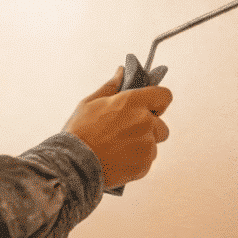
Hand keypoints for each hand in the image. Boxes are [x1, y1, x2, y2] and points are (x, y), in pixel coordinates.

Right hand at [63, 66, 172, 188]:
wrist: (72, 165)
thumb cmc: (79, 133)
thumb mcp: (90, 103)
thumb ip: (111, 86)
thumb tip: (121, 72)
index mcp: (132, 102)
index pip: (164, 96)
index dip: (158, 102)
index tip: (151, 107)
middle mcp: (144, 122)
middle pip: (162, 125)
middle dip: (149, 129)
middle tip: (127, 133)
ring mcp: (146, 145)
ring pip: (154, 144)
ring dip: (142, 146)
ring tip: (119, 149)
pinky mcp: (145, 165)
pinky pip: (148, 161)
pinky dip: (137, 162)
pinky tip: (119, 160)